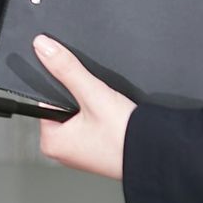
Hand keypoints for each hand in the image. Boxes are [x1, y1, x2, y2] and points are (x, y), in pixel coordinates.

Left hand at [31, 35, 135, 180]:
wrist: (159, 155)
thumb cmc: (124, 137)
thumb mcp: (93, 93)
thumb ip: (67, 68)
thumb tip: (43, 47)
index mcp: (51, 142)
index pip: (47, 100)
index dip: (65, 88)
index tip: (81, 88)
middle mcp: (63, 152)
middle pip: (65, 106)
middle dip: (81, 98)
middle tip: (99, 104)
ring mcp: (81, 153)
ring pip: (81, 115)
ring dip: (94, 107)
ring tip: (108, 113)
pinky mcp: (97, 152)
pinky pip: (93, 126)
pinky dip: (102, 118)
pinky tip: (114, 121)